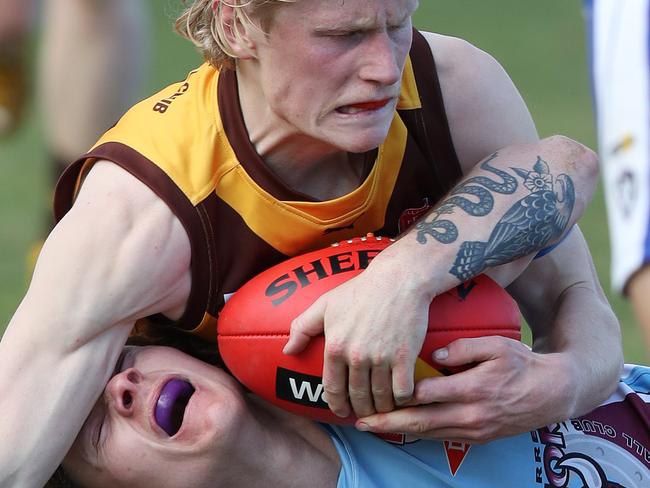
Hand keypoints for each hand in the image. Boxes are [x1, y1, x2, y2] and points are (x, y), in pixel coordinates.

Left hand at [283, 260, 432, 418]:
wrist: (398, 280)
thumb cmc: (360, 290)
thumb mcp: (325, 304)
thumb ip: (302, 328)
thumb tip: (287, 350)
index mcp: (335, 346)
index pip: (332, 388)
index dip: (336, 405)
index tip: (341, 411)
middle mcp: (357, 356)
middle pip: (357, 397)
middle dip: (359, 409)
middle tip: (362, 413)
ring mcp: (382, 358)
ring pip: (380, 397)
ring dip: (380, 408)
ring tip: (381, 408)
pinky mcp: (405, 358)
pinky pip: (402, 391)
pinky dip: (400, 400)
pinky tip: (399, 398)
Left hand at [354, 336, 575, 442]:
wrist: (553, 394)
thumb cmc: (523, 364)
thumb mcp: (497, 345)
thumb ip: (464, 348)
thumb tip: (435, 353)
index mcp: (473, 389)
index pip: (426, 394)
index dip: (398, 394)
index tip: (374, 391)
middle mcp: (471, 414)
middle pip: (420, 421)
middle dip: (388, 423)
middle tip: (361, 422)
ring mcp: (474, 430)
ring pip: (429, 433)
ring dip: (399, 431)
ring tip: (374, 427)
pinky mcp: (478, 437)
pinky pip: (442, 437)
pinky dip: (420, 434)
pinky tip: (403, 428)